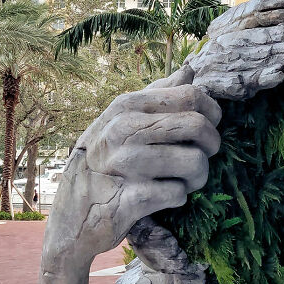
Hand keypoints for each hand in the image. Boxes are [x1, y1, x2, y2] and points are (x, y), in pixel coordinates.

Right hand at [46, 67, 220, 263]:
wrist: (71, 213)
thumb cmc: (103, 160)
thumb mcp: (121, 119)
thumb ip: (157, 94)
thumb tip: (189, 69)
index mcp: (127, 106)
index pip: (190, 96)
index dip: (212, 112)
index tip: (211, 126)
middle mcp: (124, 130)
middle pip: (198, 126)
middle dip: (211, 145)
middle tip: (202, 156)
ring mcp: (125, 165)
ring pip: (195, 163)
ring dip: (198, 176)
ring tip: (184, 179)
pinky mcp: (129, 200)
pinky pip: (178, 194)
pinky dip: (178, 198)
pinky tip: (162, 196)